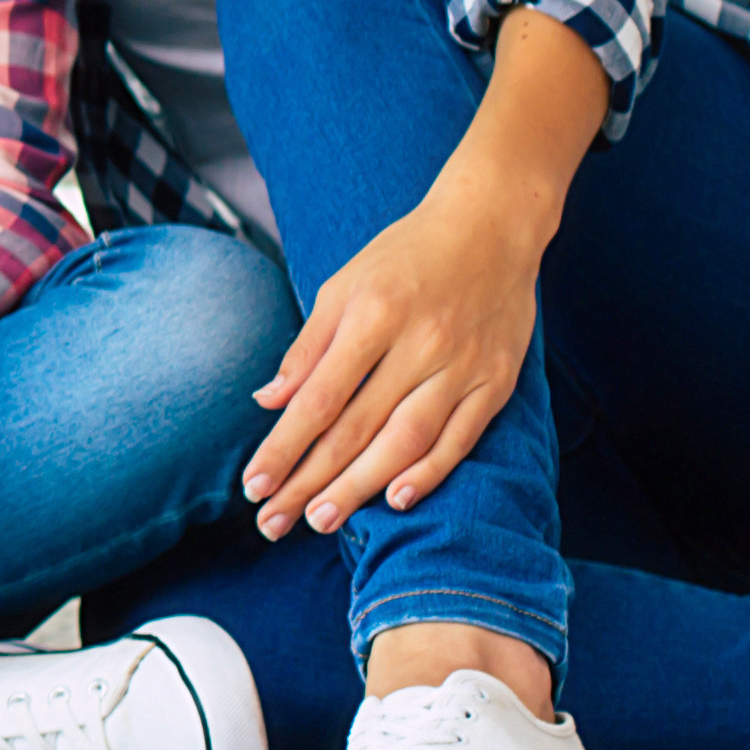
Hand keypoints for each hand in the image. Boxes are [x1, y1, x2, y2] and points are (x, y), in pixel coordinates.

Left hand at [244, 164, 548, 536]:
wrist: (492, 226)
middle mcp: (420, 344)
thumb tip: (268, 401)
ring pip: (407, 440)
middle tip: (274, 523)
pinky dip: (430, 472)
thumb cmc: (406, 255)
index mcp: (374, 315)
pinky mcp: (497, 381)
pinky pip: (461, 437)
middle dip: (311, 480)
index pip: (320, 397)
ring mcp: (464, 366)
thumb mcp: (344, 284)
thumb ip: (308, 347)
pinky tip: (396, 500)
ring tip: (321, 520)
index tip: (253, 485)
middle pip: (358, 427)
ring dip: (362, 487)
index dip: (284, 446)